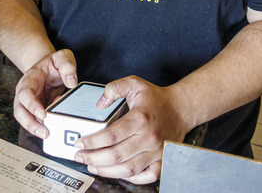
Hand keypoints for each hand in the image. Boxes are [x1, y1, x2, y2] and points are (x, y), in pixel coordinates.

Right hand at [13, 49, 77, 138]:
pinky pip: (34, 120)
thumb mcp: (62, 57)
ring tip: (47, 134)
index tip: (43, 114)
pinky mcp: (35, 109)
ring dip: (33, 128)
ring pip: (24, 118)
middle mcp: (25, 91)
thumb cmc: (53, 63)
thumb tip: (71, 81)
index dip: (32, 105)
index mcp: (30, 78)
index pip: (25, 93)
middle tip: (44, 132)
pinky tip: (50, 130)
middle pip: (20, 110)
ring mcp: (28, 102)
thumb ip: (67, 66)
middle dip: (30, 123)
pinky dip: (40, 127)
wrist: (48, 66)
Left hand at [72, 76, 190, 183]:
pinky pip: (147, 176)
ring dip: (107, 171)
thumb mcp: (135, 83)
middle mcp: (148, 137)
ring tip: (92, 166)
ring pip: (128, 168)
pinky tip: (118, 173)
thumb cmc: (156, 98)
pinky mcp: (162, 159)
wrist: (181, 108)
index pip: (110, 136)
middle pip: (116, 155)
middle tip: (80, 156)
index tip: (79, 143)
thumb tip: (99, 103)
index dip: (92, 141)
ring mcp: (156, 151)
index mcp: (140, 119)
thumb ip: (115, 88)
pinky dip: (132, 178)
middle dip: (93, 158)